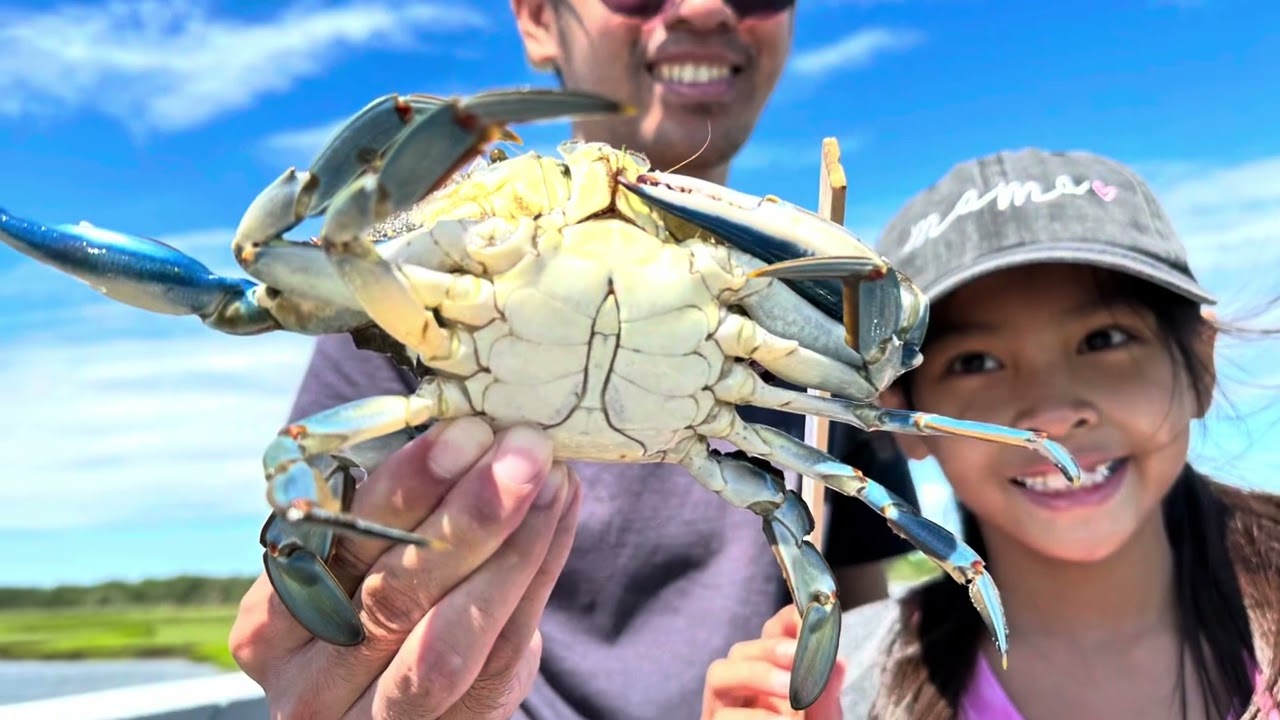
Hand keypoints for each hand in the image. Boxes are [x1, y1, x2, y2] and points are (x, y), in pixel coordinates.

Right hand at [230, 417, 581, 718]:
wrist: (407, 704)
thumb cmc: (370, 605)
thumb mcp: (350, 567)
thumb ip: (384, 514)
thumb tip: (463, 422)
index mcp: (269, 627)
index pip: (333, 550)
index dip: (403, 490)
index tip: (461, 431)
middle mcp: (312, 686)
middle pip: (392, 596)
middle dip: (466, 513)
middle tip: (518, 447)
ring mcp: (379, 717)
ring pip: (449, 639)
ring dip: (511, 546)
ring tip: (551, 477)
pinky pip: (504, 648)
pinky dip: (538, 570)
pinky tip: (560, 510)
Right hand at [702, 604, 846, 719]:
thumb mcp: (824, 719)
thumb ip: (826, 691)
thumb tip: (835, 658)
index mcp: (769, 675)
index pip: (771, 632)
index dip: (787, 621)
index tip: (809, 618)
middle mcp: (739, 689)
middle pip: (740, 649)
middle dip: (771, 649)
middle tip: (801, 659)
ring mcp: (722, 711)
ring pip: (719, 675)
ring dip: (757, 676)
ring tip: (793, 695)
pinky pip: (723, 717)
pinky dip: (755, 717)